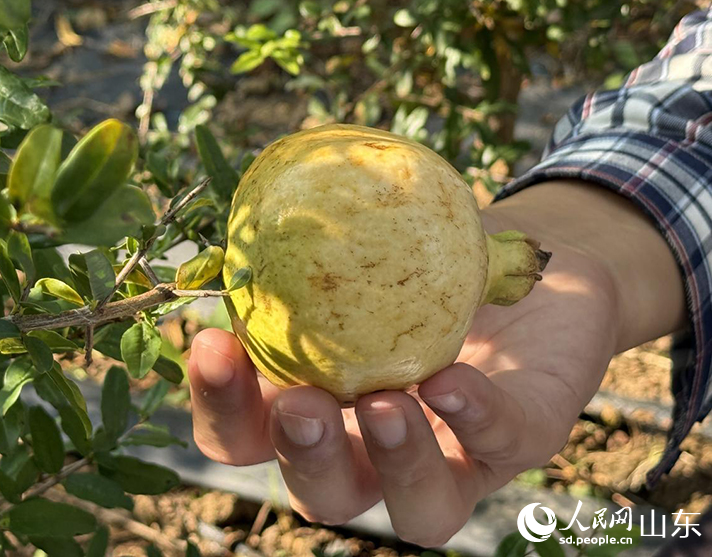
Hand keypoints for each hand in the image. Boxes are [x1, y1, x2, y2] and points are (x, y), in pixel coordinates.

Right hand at [187, 182, 683, 546]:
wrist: (535, 261)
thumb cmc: (430, 258)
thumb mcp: (364, 248)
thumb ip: (310, 255)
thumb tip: (239, 236)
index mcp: (328, 409)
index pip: (252, 436)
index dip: (222, 408)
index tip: (211, 344)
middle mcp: (384, 450)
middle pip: (328, 494)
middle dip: (303, 456)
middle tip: (299, 405)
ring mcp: (460, 454)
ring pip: (421, 510)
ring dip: (392, 461)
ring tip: (382, 403)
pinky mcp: (526, 436)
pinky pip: (504, 442)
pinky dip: (474, 416)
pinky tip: (451, 380)